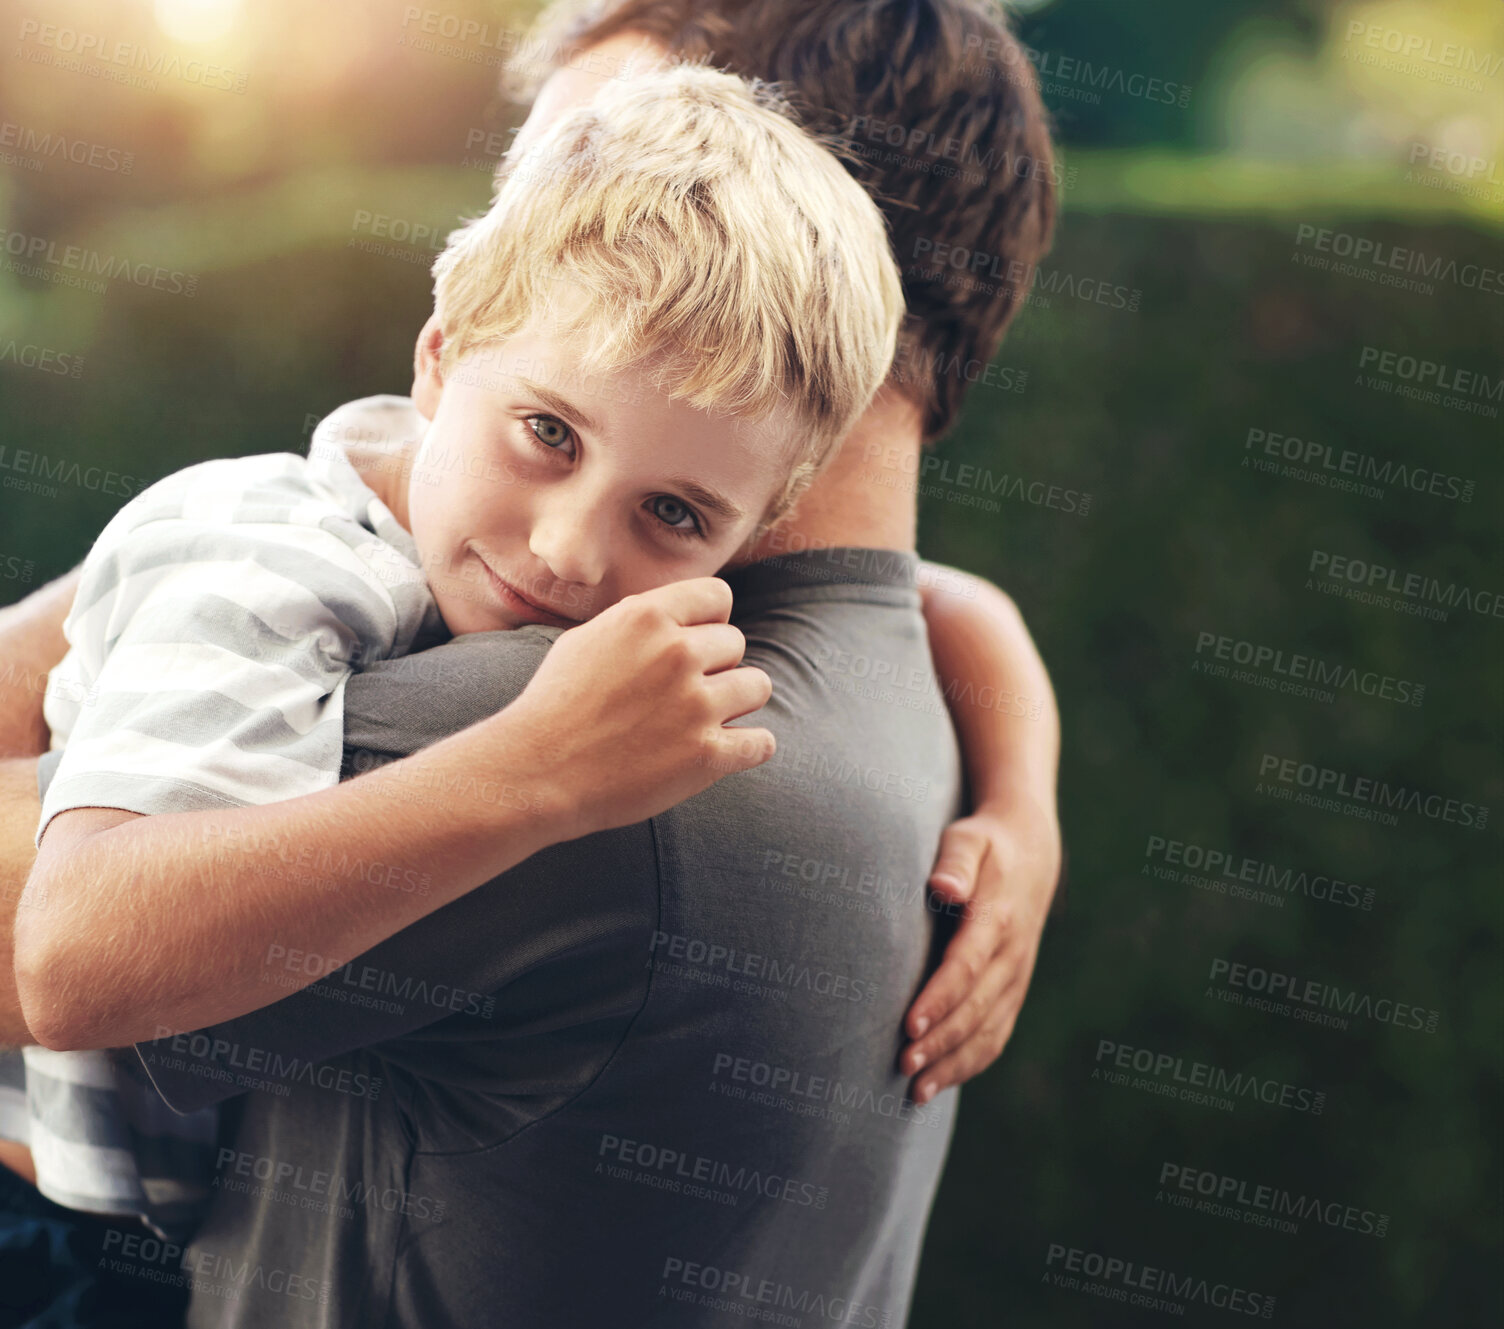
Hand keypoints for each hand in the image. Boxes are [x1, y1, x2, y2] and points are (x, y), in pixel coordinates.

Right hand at [503, 577, 773, 839]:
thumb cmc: (554, 706)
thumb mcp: (588, 639)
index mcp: (647, 617)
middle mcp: (677, 653)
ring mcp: (696, 705)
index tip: (698, 645)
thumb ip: (638, 622)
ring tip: (703, 721)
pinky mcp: (707, 755)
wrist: (535, 772)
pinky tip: (724, 751)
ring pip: (757, 687)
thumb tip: (678, 614)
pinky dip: (748, 748)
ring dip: (736, 703)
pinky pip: (762, 742)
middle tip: (684, 695)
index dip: (711, 621)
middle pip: (736, 644)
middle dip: (716, 667)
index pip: (718, 596)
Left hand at [900, 801, 1061, 1101]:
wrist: (1031, 854)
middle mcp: (1011, 956)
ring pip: (988, 1031)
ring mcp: (1016, 978)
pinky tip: (939, 1084)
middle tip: (903, 1066)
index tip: (909, 1024)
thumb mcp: (968, 839)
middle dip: (940, 1042)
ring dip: (953, 1064)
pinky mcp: (1013, 992)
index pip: (966, 967)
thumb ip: (955, 863)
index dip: (939, 999)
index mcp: (996, 919)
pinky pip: (996, 1035)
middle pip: (975, 1008)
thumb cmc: (984, 845)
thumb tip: (942, 886)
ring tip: (915, 1091)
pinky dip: (970, 1064)